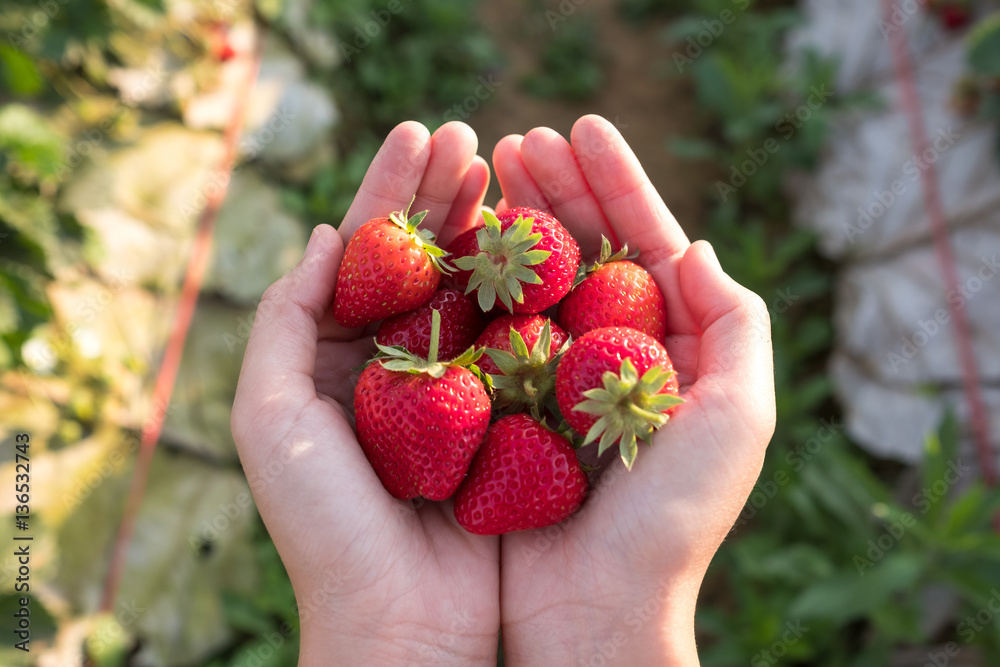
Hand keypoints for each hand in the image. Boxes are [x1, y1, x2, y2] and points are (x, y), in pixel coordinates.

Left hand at [231, 121, 500, 664]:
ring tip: (509, 166)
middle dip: (443, 195)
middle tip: (474, 134)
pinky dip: (529, 290)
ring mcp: (456, 387)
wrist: (400, 620)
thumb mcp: (270, 415)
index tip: (421, 133)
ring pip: (474, 289)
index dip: (389, 190)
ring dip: (489, 226)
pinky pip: (518, 340)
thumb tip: (321, 236)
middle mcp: (395, 365)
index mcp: (334, 358)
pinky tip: (545, 241)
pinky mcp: (504, 414)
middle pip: (422, 260)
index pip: (363, 255)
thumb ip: (281, 320)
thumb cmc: (325, 525)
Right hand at [491, 115, 775, 664]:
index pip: (644, 243)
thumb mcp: (735, 417)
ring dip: (511, 218)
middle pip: (583, 249)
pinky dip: (473, 280)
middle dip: (554, 187)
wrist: (596, 609)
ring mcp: (550, 375)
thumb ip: (734, 325)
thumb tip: (696, 247)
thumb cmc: (673, 522)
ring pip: (531, 278)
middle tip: (517, 136)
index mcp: (667, 347)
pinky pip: (486, 329)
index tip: (580, 125)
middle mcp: (608, 353)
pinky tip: (455, 237)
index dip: (615, 181)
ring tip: (485, 166)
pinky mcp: (502, 403)